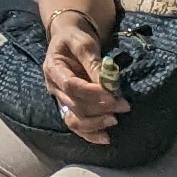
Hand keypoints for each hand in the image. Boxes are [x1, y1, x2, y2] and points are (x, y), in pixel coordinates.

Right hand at [38, 15, 127, 141]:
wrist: (69, 41)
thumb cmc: (75, 39)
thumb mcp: (84, 43)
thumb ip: (93, 62)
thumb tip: (107, 82)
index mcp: (52, 68)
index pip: (70, 86)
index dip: (92, 93)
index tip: (113, 94)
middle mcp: (53, 87)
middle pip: (74, 104)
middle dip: (100, 107)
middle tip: (124, 105)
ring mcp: (60, 100)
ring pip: (74, 119)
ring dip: (95, 123)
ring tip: (115, 120)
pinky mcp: (69, 108)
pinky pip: (77, 126)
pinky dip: (90, 134)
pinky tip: (106, 137)